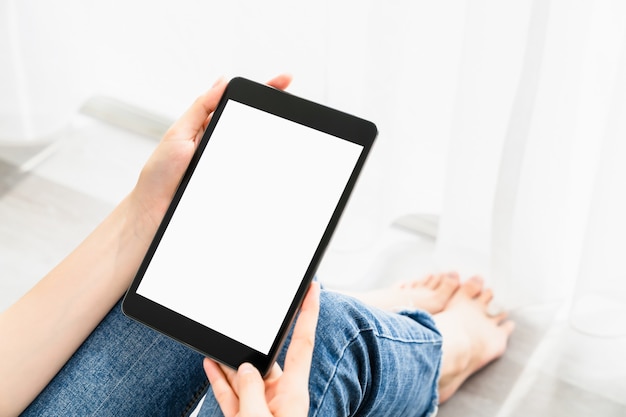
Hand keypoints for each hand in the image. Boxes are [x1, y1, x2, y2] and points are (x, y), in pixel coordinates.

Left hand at [129, 74, 292, 241]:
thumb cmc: (159, 175)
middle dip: (273, 114)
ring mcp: (227, 163)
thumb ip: (201, 109)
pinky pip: (252, 174)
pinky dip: (262, 172)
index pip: (238, 103)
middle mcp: (220, 143)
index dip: (261, 92)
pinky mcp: (231, 183)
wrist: (154, 211)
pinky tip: (269, 165)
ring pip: (256, 150)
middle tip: (289, 105)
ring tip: (281, 130)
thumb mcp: (178, 133)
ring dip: (268, 144)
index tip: (283, 82)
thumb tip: (222, 82)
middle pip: (252, 124)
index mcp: (207, 126)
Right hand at [204, 282, 319, 416]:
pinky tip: (211, 364)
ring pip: (244, 378)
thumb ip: (250, 390)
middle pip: (267, 360)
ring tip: (217, 344)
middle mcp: (280, 398)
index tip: (313, 288)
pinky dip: (220, 380)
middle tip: (241, 323)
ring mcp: (263, 408)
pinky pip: (232, 394)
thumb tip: (244, 369)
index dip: (309, 313)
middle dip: (252, 342)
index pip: (302, 342)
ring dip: (230, 362)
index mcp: (293, 393)